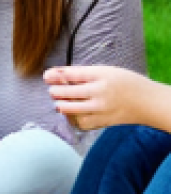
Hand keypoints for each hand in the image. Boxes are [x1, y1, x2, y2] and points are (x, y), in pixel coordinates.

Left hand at [44, 65, 159, 130]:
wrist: (148, 103)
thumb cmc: (125, 83)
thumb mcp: (106, 71)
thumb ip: (81, 73)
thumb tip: (55, 74)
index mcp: (101, 76)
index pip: (72, 75)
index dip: (55, 76)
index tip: (46, 76)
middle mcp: (100, 93)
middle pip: (68, 93)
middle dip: (55, 91)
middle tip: (53, 91)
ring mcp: (101, 109)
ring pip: (71, 110)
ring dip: (61, 106)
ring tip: (60, 102)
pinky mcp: (103, 122)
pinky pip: (80, 123)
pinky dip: (72, 119)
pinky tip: (72, 113)